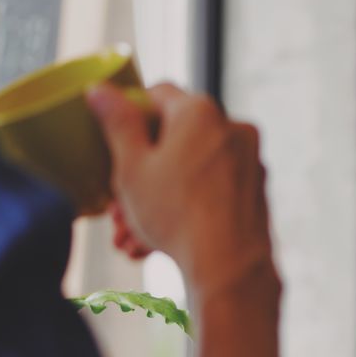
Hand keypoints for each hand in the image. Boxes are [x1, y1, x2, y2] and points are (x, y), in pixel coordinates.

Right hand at [86, 82, 274, 296]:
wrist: (231, 266)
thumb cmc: (177, 215)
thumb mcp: (131, 167)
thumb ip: (117, 123)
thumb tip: (100, 90)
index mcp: (200, 111)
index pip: (157, 95)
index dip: (130, 115)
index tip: (114, 143)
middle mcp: (232, 127)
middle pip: (174, 140)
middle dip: (139, 175)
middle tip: (115, 208)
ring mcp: (249, 158)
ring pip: (189, 170)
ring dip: (155, 200)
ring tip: (129, 237)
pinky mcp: (256, 187)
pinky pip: (211, 189)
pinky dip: (185, 208)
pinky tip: (155, 244)